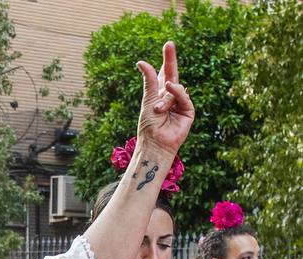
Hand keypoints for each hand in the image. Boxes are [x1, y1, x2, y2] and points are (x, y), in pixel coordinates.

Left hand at [135, 42, 193, 158]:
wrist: (156, 143)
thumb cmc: (149, 126)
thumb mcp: (148, 100)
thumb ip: (149, 81)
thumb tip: (141, 62)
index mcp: (158, 94)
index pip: (163, 74)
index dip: (166, 61)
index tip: (168, 45)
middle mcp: (170, 97)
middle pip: (172, 73)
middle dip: (170, 59)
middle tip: (169, 44)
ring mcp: (180, 103)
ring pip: (175, 88)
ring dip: (165, 98)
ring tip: (158, 111)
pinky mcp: (188, 110)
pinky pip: (183, 96)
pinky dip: (176, 95)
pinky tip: (167, 101)